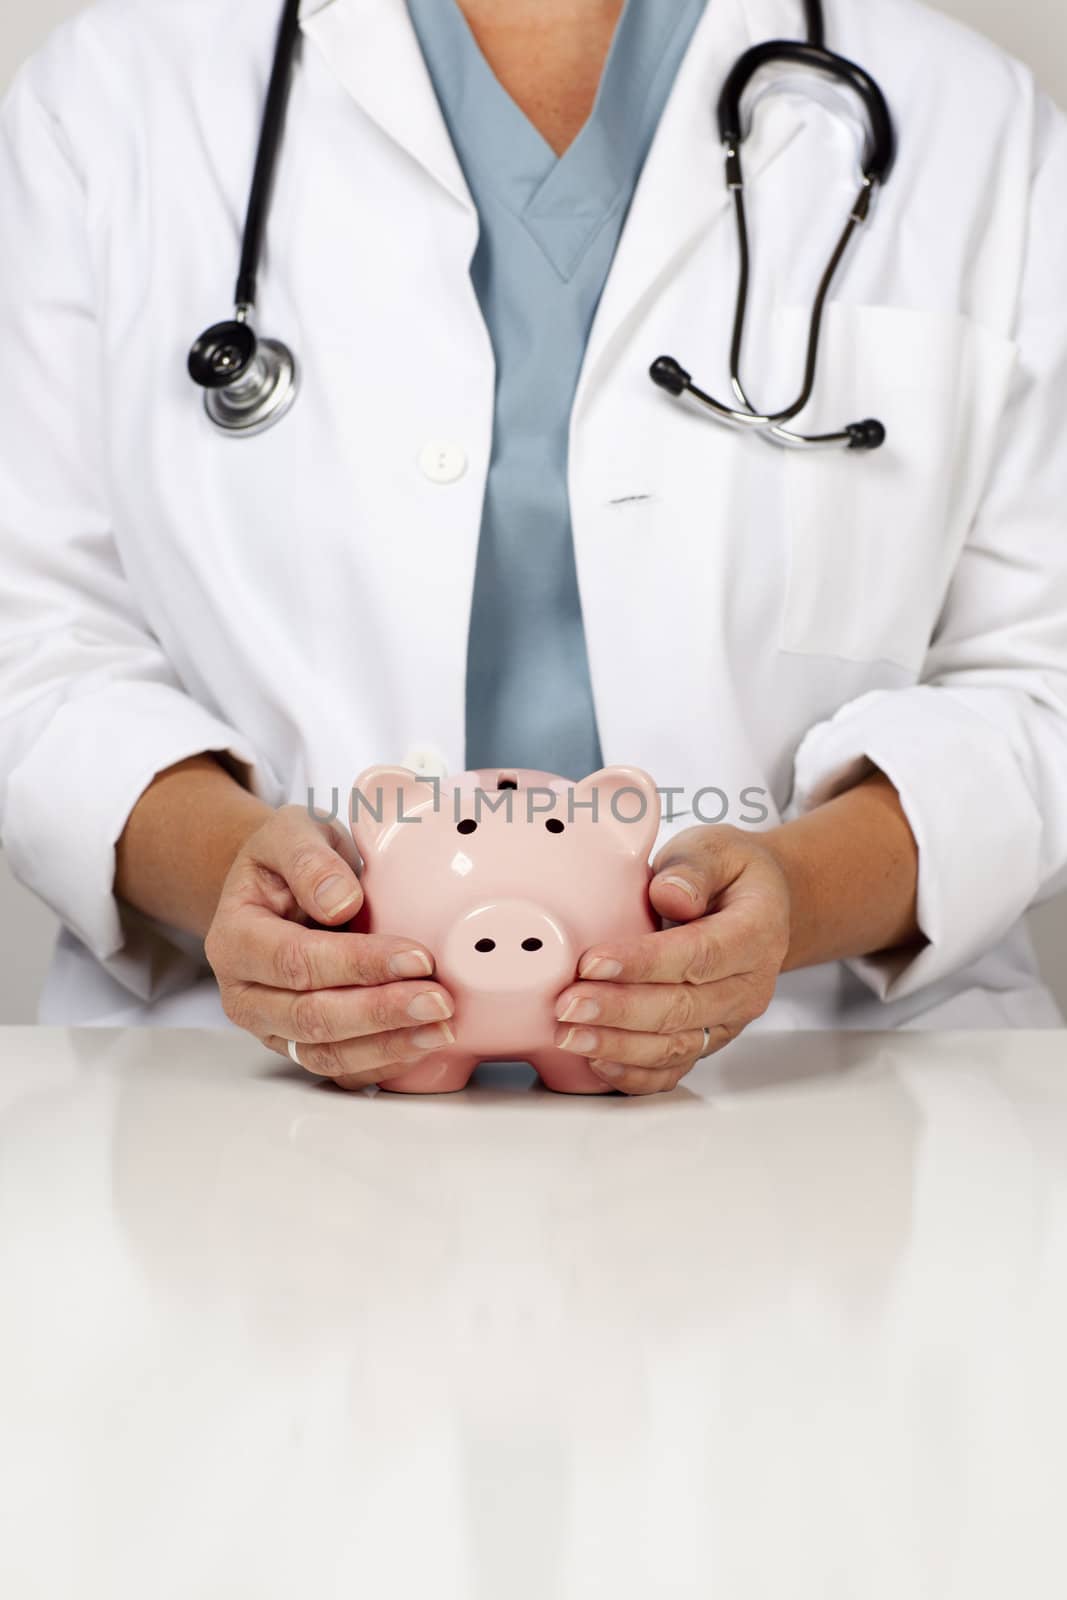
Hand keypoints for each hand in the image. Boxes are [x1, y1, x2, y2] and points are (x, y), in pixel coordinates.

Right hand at [205, 806, 455, 1088]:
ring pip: (324, 1053)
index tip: (418, 957)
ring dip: (387, 1046)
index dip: (359, 964)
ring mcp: (270, 1026)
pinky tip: (423, 1047)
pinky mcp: (298, 1044)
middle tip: (440, 1001)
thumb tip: (341, 902)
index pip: (297, 962)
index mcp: (234, 939)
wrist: (280, 886)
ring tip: (442, 1029)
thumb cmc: (289, 859)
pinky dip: (381, 1064)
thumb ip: (309, 859)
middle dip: (381, 1013)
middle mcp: (244, 993)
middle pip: (311, 1017)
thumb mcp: (291, 833)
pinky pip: (338, 1069)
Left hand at [553, 826, 790, 1095]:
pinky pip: (674, 1068)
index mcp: (756, 932)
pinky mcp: (708, 1039)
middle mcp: (749, 985)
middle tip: (568, 1005)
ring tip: (570, 1035)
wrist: (758, 904)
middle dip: (620, 1011)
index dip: (644, 963)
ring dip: (619, 1046)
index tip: (593, 962)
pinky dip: (636, 1074)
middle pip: (684, 1008)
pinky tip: (597, 1063)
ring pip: (676, 1045)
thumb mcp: (716, 849)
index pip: (700, 954)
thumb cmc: (728, 872)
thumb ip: (693, 869)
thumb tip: (671, 895)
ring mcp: (729, 1019)